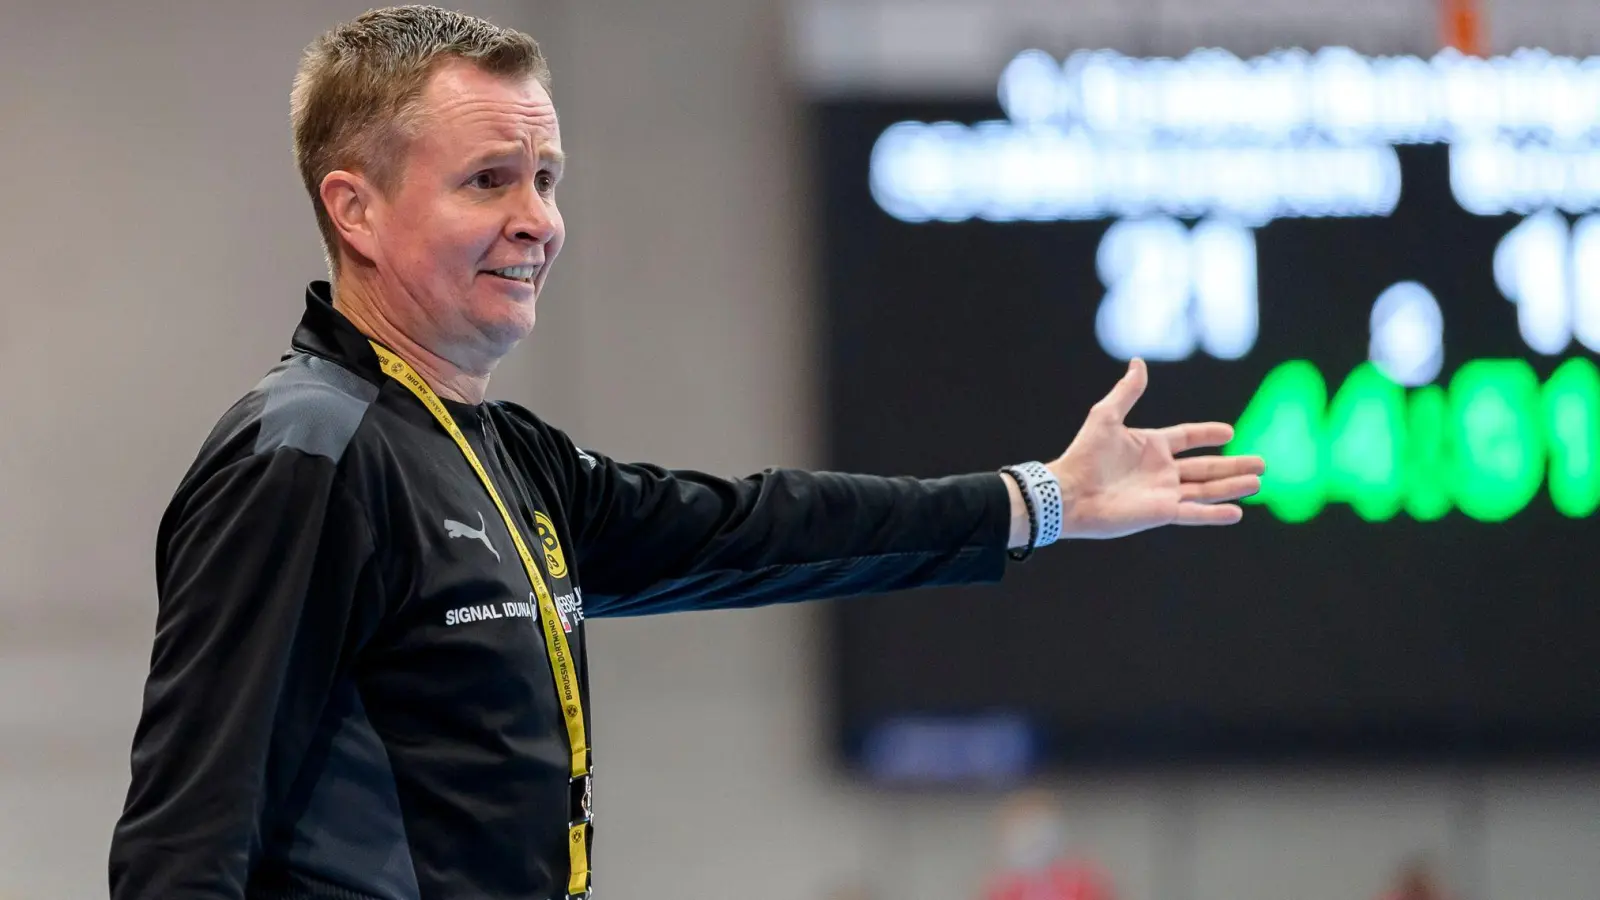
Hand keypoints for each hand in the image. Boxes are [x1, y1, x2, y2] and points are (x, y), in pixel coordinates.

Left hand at [1048, 358, 1264, 539]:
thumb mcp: (1106, 416)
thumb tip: (1138, 361)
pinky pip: (1194, 513)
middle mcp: (1161, 470)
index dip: (1208, 434)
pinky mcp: (1160, 513)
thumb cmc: (1084, 454)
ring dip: (1232, 485)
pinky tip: (1237, 513)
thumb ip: (1127, 391)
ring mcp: (1163, 493)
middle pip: (1206, 466)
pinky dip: (1215, 514)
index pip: (1188, 437)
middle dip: (1234, 465)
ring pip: (1206, 489)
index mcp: (1151, 445)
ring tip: (1257, 482)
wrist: (1069, 493)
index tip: (1229, 432)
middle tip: (1262, 463)